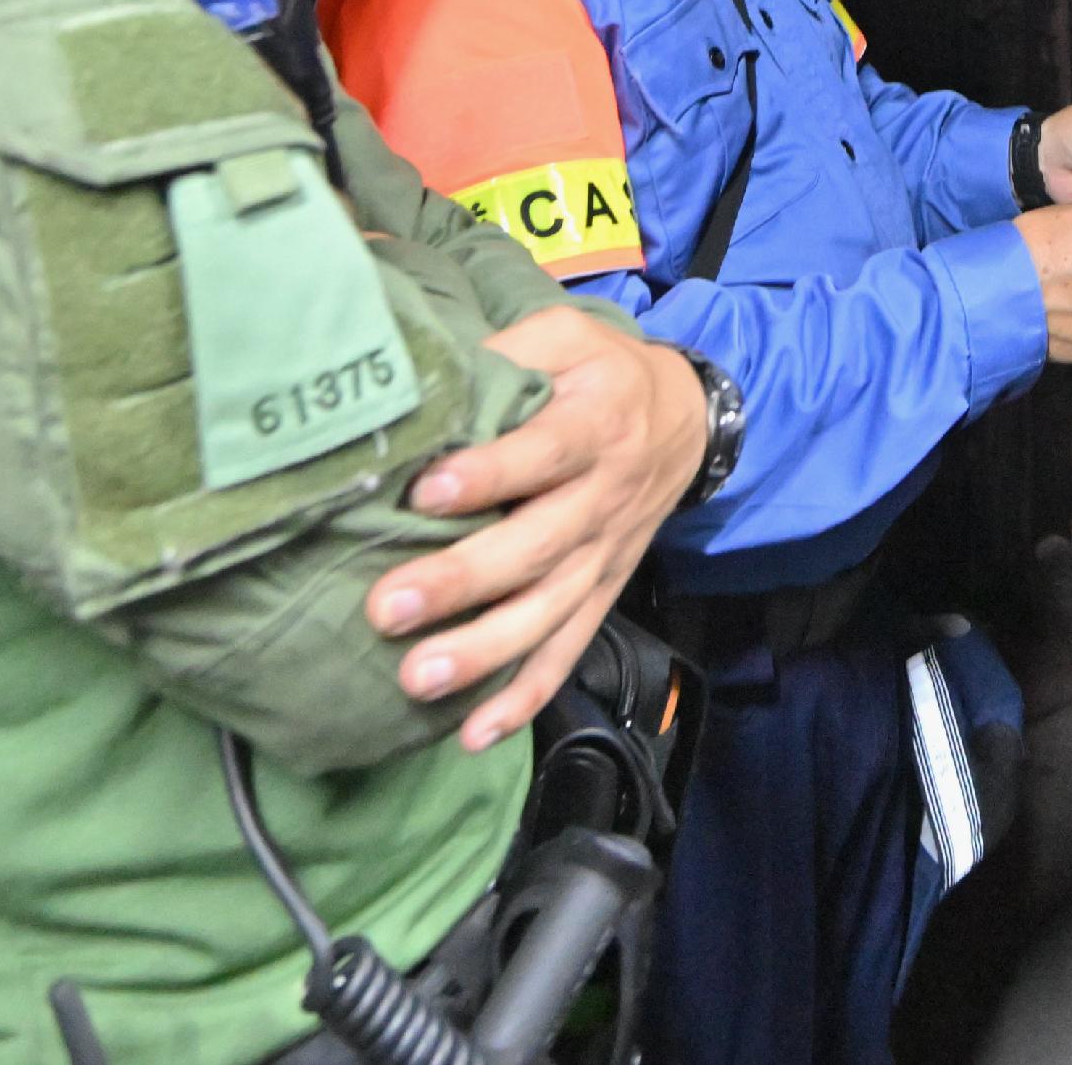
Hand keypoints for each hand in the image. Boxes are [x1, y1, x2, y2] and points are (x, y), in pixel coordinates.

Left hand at [361, 303, 709, 749]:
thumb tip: (429, 378)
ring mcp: (604, 555)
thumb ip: (508, 352)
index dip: (487, 475)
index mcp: (596, 423)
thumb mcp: (567, 337)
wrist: (685, 419)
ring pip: (547, 612)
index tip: (425, 493)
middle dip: (460, 582)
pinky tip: (474, 733)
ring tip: (416, 678)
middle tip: (386, 607)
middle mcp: (603, 497)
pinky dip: (525, 697)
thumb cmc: (601, 374)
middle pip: (535, 547)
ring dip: (483, 651)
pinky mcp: (602, 594)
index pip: (542, 454)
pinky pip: (567, 652)